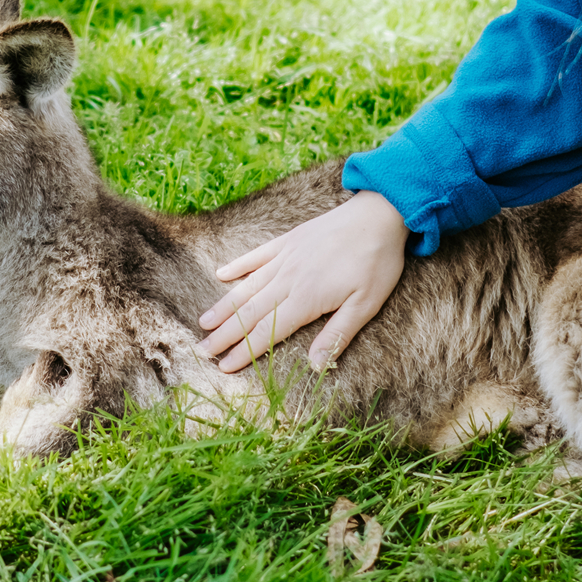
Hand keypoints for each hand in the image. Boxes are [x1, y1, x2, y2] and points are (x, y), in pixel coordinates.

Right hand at [197, 190, 407, 371]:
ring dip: (224, 306)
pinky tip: (222, 275)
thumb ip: (337, 335)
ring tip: (204, 322)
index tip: (224, 367)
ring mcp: (286, 256)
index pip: (268, 332)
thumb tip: (316, 366)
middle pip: (250, 312)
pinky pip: (257, 255)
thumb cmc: (376, 262)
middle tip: (202, 350)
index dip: (245, 351)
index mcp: (306, 298)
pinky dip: (238, 266)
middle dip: (225, 334)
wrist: (378, 214)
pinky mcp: (289, 240)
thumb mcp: (365, 305)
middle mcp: (289, 278)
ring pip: (247, 286)